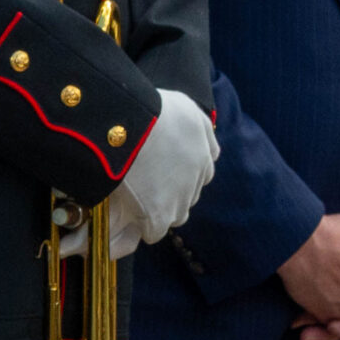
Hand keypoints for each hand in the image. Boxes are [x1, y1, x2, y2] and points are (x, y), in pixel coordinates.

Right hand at [104, 89, 220, 257]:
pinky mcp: (157, 217)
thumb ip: (202, 129)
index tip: (163, 170)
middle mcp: (196, 179)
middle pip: (188, 196)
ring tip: (136, 201)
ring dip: (160, 211)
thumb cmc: (152, 110)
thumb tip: (212, 151)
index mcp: (204, 154)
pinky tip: (129, 215)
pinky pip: (153, 232)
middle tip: (146, 184)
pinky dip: (142, 227)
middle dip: (172, 193)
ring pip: (174, 216)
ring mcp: (178, 200)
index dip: (182, 174)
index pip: (201, 173)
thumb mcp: (186, 108)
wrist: (128, 125)